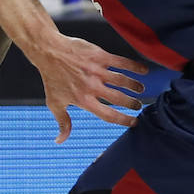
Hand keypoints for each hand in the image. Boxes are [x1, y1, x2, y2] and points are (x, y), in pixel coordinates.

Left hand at [30, 34, 148, 143]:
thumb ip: (63, 122)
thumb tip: (60, 140)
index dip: (124, 120)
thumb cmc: (52, 79)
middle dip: (132, 103)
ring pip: (123, 81)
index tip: (134, 122)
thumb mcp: (54, 103)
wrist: (49, 52)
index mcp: (83, 100)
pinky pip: (122, 62)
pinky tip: (144, 70)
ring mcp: (97, 71)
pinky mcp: (100, 56)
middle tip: (138, 105)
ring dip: (135, 86)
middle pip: (120, 99)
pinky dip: (135, 67)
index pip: (108, 115)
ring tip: (140, 89)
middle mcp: (92, 87)